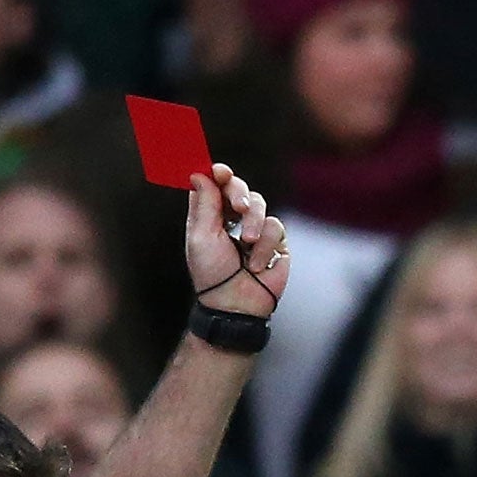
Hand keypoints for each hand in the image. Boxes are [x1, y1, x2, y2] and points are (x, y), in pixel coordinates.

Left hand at [186, 163, 286, 317]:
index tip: (220, 171)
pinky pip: (276, 226)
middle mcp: (233, 220)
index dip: (218, 174)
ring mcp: (255, 230)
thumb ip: (204, 203)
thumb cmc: (212, 275)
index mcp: (211, 217)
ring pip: (260, 204)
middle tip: (240, 206)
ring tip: (248, 243)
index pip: (215, 186)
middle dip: (239, 192)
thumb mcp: (201, 236)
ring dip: (254, 222)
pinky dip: (265, 245)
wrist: (236, 304)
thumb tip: (200, 173)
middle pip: (239, 188)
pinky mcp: (275, 242)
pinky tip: (257, 264)